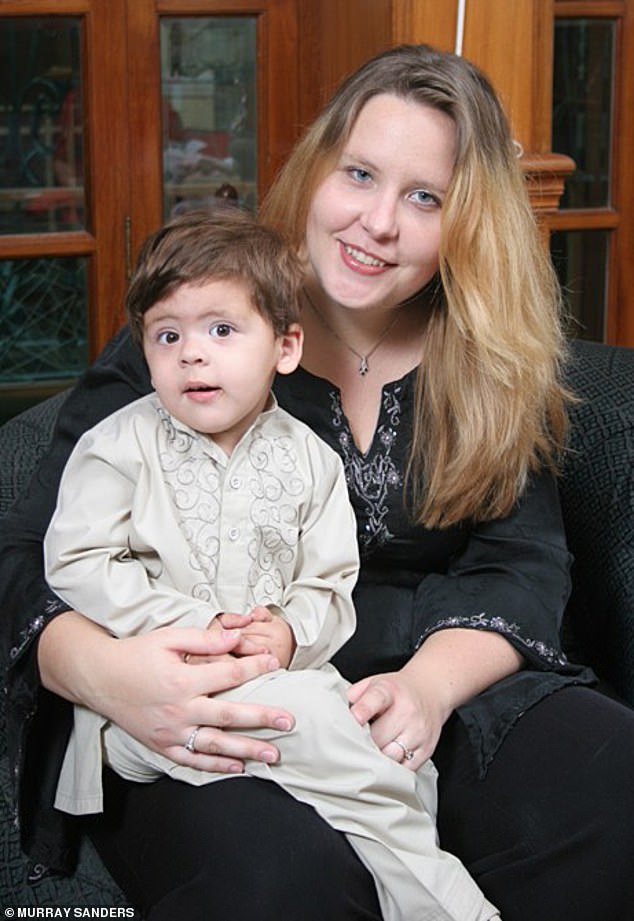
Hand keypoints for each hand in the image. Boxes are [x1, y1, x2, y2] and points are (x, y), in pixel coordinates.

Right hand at [38, 614, 294, 773]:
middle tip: (289, 722)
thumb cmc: (136, 653)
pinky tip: (238, 768)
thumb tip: (236, 638)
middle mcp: (179, 709)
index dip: (255, 667)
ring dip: (246, 750)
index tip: (275, 663)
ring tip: (273, 755)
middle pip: (229, 715)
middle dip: (262, 718)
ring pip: (215, 745)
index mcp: (183, 679)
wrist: (100, 677)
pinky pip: (193, 760)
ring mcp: (171, 732)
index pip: (229, 675)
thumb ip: (204, 640)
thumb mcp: (168, 638)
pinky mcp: (162, 745)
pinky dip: (216, 767)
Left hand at [347, 668, 445, 770]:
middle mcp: (407, 711)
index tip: (352, 721)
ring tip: (369, 752)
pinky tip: (386, 759)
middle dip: (363, 743)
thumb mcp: (373, 683)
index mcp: (389, 690)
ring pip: (390, 757)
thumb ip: (353, 696)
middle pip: (378, 738)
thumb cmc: (396, 690)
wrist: (430, 691)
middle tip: (353, 743)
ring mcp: (418, 732)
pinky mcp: (426, 750)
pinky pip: (404, 769)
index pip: (374, 701)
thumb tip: (332, 713)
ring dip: (376, 758)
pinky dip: (392, 769)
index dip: (361, 712)